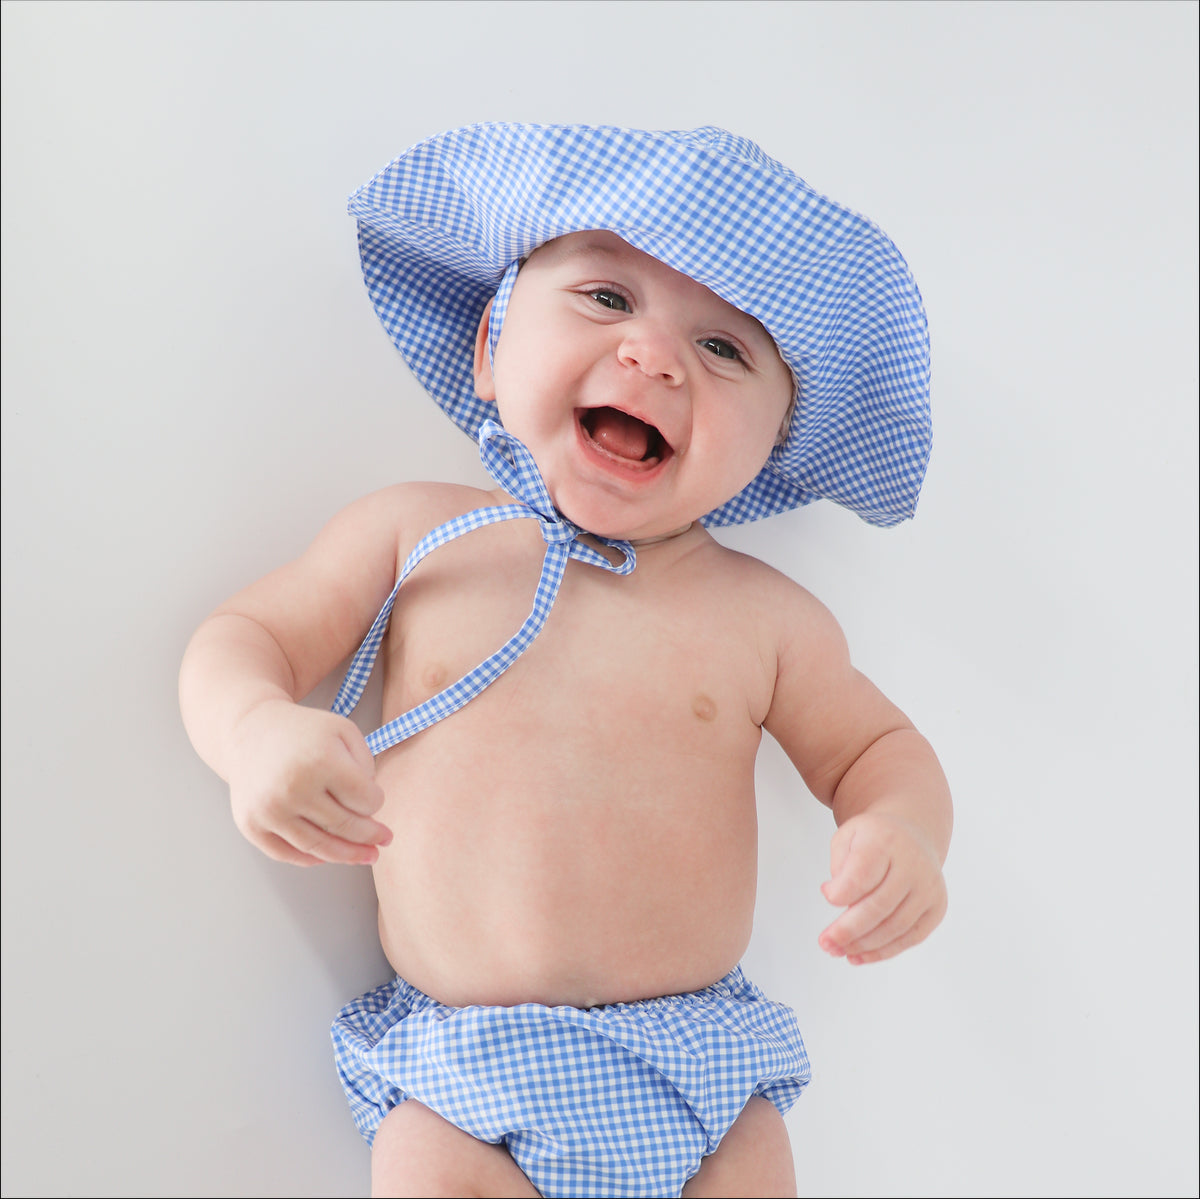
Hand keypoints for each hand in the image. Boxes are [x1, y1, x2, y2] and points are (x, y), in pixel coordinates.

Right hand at [226, 700, 391, 866]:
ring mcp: (269, 810)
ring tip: (367, 856)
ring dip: (348, 856)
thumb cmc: (303, 732)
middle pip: (345, 826)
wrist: (248, 730)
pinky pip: (286, 854)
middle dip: (370, 836)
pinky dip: (312, 859)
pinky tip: (330, 856)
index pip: (364, 800)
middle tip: (385, 840)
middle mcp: (293, 788)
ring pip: (319, 847)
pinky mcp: (250, 825)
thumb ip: (365, 765)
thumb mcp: (343, 731)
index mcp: (321, 760)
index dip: (376, 802)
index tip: (376, 800)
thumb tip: (369, 809)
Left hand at [818, 811, 946, 964]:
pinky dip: (884, 951)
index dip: (841, 892)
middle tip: (826, 942)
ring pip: (894, 927)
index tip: (826, 894)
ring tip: (839, 950)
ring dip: (863, 945)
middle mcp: (913, 865)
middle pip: (878, 906)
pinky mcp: (936, 907)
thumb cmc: (875, 839)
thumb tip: (835, 897)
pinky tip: (860, 955)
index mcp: (886, 842)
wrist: (913, 834)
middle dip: (847, 930)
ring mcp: (928, 888)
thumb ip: (839, 864)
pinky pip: (911, 937)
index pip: (862, 875)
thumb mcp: (848, 835)